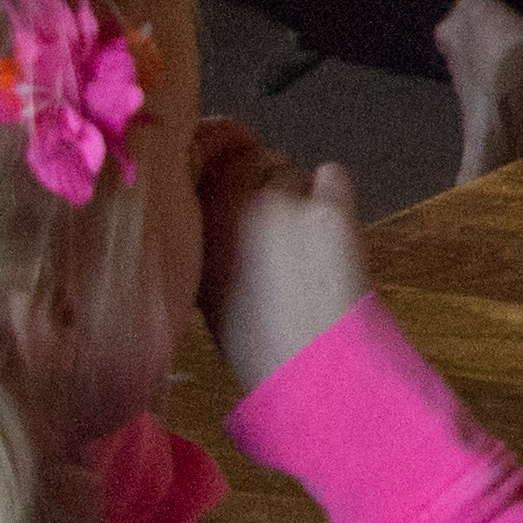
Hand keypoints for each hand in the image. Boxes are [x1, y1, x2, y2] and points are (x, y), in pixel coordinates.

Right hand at [201, 137, 372, 388]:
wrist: (308, 365)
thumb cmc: (256, 337)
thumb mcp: (204, 284)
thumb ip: (205, 234)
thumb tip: (218, 197)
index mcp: (188, 231)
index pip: (198, 160)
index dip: (220, 160)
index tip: (234, 174)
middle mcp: (224, 207)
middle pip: (248, 158)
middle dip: (263, 181)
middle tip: (278, 227)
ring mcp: (276, 202)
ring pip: (290, 168)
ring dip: (299, 193)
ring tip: (304, 244)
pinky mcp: (326, 207)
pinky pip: (331, 173)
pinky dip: (334, 194)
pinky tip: (331, 232)